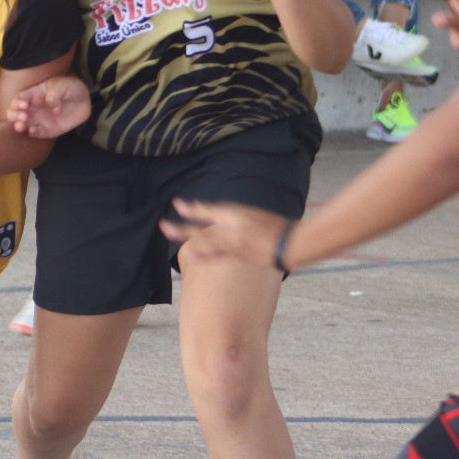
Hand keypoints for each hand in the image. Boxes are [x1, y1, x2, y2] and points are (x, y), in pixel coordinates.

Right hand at [8, 76, 90, 138]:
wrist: (84, 100)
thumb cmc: (70, 88)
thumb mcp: (63, 84)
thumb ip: (55, 94)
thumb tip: (54, 109)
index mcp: (33, 94)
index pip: (18, 99)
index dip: (16, 103)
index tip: (24, 105)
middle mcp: (33, 108)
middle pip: (13, 113)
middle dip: (13, 115)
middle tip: (23, 116)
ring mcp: (39, 120)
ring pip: (21, 125)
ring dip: (18, 126)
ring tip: (22, 125)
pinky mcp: (48, 130)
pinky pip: (36, 134)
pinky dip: (32, 134)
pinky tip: (32, 131)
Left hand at [159, 198, 292, 268]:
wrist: (295, 242)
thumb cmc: (280, 230)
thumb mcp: (259, 218)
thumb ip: (242, 221)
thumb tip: (230, 228)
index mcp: (239, 213)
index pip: (212, 210)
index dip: (195, 208)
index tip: (178, 204)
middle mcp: (235, 223)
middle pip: (204, 225)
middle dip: (183, 226)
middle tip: (163, 225)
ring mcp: (237, 238)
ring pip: (207, 238)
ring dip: (186, 236)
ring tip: (169, 234)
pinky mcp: (242, 252)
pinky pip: (219, 253)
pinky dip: (204, 253)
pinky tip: (190, 254)